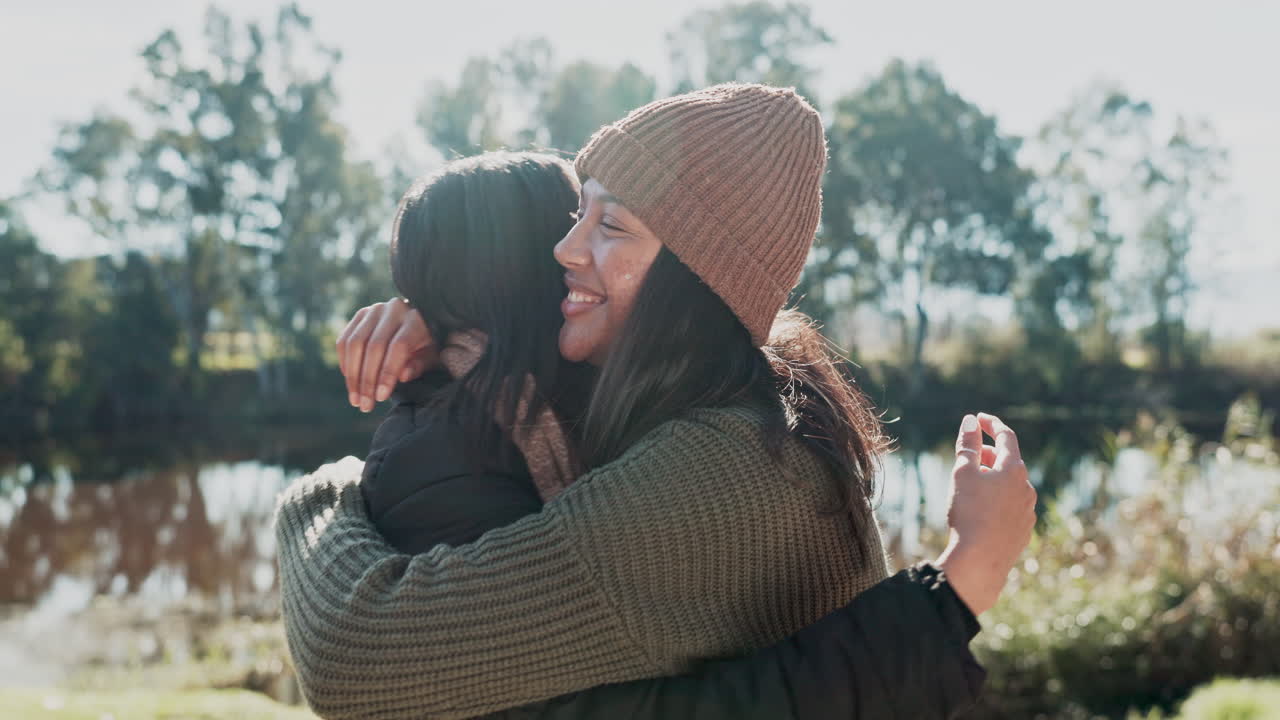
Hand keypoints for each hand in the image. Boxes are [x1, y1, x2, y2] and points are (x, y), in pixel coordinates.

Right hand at [336, 299, 436, 411]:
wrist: (419, 320)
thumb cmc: (428, 344)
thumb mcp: (432, 356)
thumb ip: (420, 365)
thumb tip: (402, 376)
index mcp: (415, 319)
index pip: (397, 347)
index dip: (387, 373)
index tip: (381, 397)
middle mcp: (393, 310)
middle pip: (373, 347)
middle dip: (367, 380)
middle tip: (365, 405)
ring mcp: (374, 310)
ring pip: (355, 344)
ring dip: (352, 376)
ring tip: (356, 399)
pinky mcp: (360, 315)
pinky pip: (344, 340)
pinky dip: (345, 363)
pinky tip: (350, 381)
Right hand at [935, 412, 1036, 615]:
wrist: (981, 561)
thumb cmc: (970, 512)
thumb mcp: (963, 473)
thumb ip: (968, 444)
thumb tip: (970, 421)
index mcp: (1013, 469)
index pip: (1006, 437)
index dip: (992, 424)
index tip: (980, 419)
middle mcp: (1026, 487)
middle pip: (1008, 462)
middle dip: (989, 456)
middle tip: (969, 457)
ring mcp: (1028, 511)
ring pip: (1011, 487)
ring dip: (994, 481)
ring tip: (973, 488)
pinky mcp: (1023, 531)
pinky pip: (1011, 508)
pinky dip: (998, 502)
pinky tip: (982, 512)